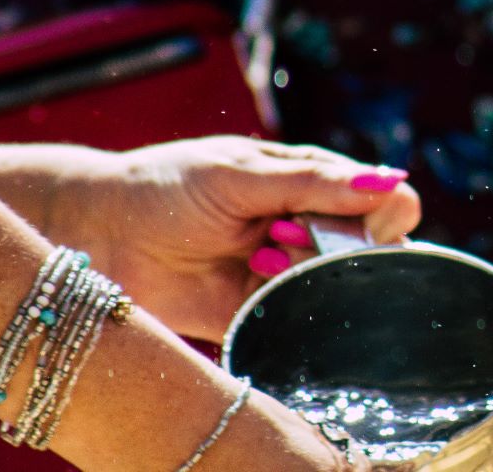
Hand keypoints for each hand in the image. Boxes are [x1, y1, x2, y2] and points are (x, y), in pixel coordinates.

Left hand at [48, 137, 420, 341]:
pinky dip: (290, 305)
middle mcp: (312, 227)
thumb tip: (393, 181)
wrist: (99, 235)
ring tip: (259, 257)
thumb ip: (316, 182)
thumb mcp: (243, 173)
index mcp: (316, 182)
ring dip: (307, 272)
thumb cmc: (170, 186)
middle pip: (373, 249)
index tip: (354, 220)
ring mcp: (290, 271)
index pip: (388, 201)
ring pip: (341, 286)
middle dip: (339, 246)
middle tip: (283, 235)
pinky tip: (250, 279)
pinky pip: (302, 319)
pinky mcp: (262, 311)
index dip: (385, 215)